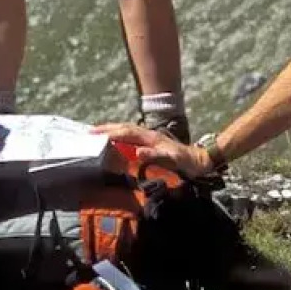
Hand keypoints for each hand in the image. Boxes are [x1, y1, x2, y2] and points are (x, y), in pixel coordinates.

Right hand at [92, 123, 213, 176]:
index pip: (126, 132)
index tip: (95, 135)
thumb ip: (155, 155)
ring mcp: (150, 138)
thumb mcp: (172, 159)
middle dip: (107, 128)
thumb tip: (138, 152)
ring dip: (113, 130)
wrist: (200, 161)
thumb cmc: (186, 162)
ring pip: (127, 130)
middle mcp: (148, 134)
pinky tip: (117, 141)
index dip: (111, 133)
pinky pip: (131, 137)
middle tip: (90, 131)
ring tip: (98, 133)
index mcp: (150, 137)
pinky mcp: (152, 144)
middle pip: (124, 128)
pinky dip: (121, 136)